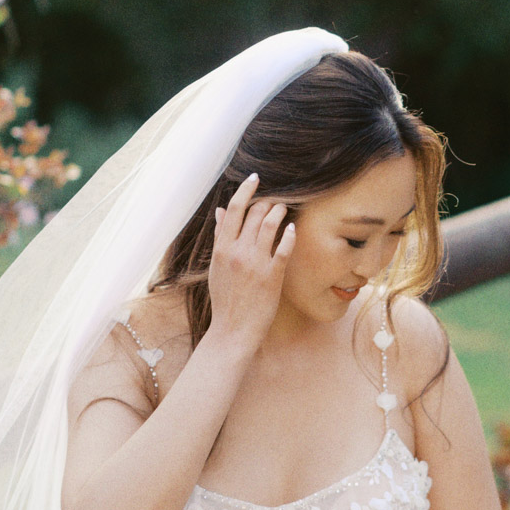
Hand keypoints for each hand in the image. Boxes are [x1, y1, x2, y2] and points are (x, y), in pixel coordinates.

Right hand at [206, 173, 295, 350]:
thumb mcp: (216, 267)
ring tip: (286, 208)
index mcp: (222, 248)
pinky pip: (284, 248)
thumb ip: (220, 238)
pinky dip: (289, 235)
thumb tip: (220, 212)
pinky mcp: (272, 276)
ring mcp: (255, 263)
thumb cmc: (225, 299)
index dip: (245, 189)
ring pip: (270, 224)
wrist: (233, 330)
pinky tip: (293, 229)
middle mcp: (237, 252)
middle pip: (254, 213)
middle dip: (267, 201)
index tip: (255, 178)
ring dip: (280, 212)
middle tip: (276, 199)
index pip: (234, 209)